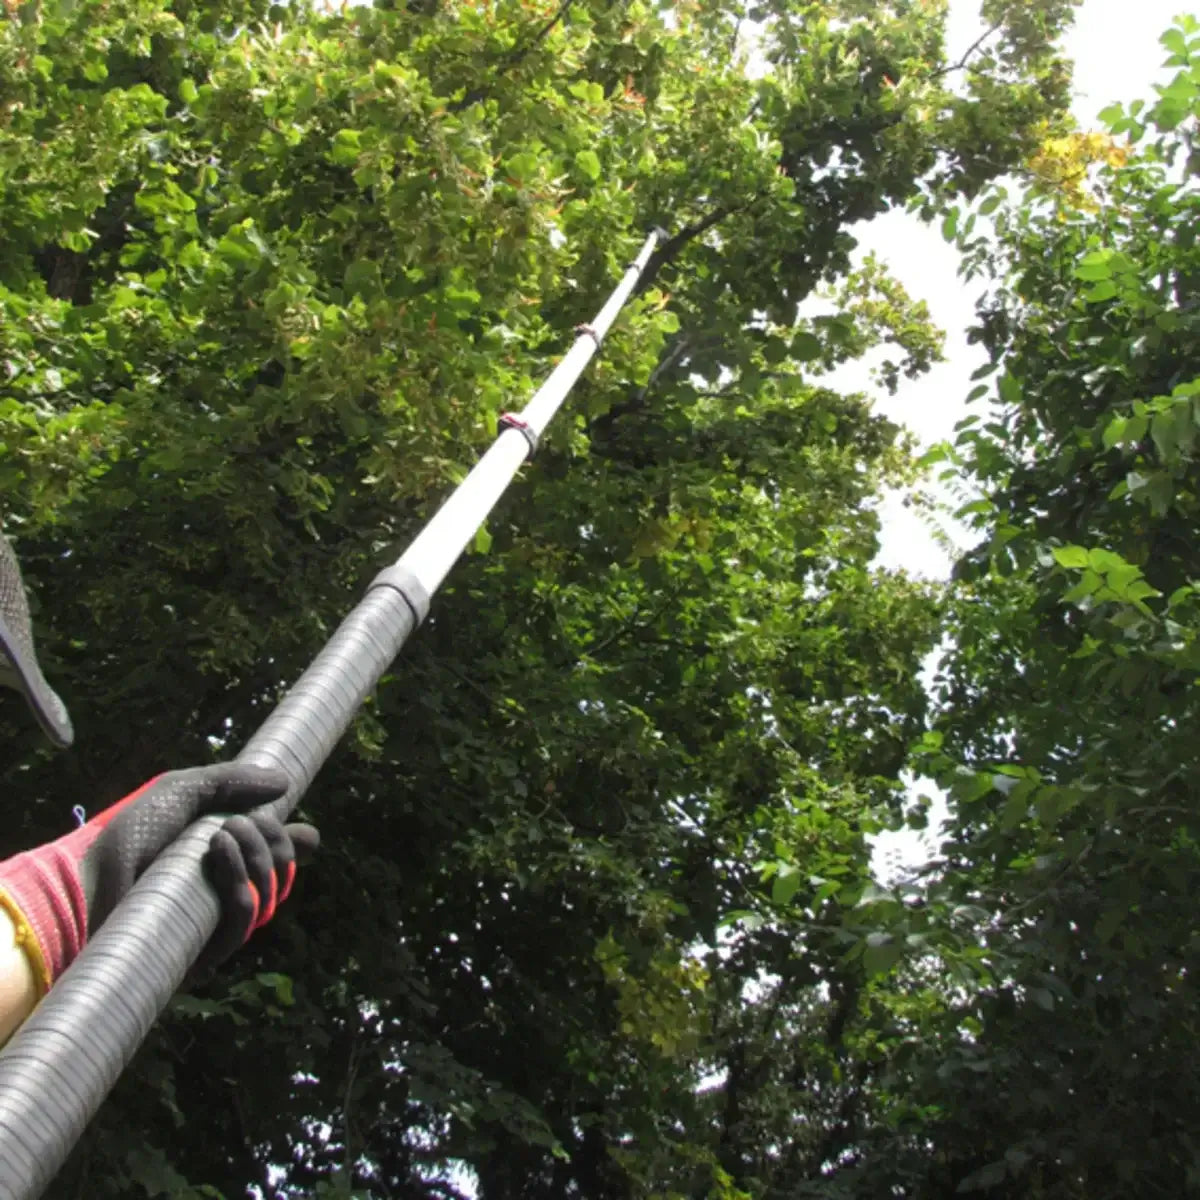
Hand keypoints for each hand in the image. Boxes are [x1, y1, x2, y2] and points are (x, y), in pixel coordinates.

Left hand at [0, 762, 314, 992]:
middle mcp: (226, 889)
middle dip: (274, 838)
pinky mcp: (206, 948)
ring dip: (256, 854)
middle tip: (242, 822)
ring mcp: (218, 920)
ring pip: (271, 891)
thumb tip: (286, 784)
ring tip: (221, 833)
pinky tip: (218, 850)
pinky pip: (245, 917)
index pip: (277, 857)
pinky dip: (242, 882)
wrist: (88, 878)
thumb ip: (232, 781)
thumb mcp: (182, 791)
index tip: (307, 834)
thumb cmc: (128, 836)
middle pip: (282, 868)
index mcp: (224, 858)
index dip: (296, 845)